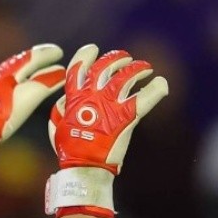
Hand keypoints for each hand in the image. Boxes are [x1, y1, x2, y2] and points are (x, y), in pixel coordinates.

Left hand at [0, 45, 64, 170]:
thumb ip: (45, 82)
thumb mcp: (28, 96)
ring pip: (12, 71)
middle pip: (21, 62)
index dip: (47, 54)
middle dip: (36, 58)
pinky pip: (5, 81)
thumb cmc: (4, 112)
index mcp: (9, 71)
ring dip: (26, 68)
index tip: (59, 52)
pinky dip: (17, 79)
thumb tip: (61, 71)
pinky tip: (17, 85)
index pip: (32, 57)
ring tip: (36, 68)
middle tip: (50, 55)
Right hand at [45, 45, 166, 217]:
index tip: (93, 50)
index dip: (87, 54)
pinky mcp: (127, 117)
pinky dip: (157, 88)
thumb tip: (66, 98)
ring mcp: (110, 105)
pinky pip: (146, 97)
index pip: (79, 66)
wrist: (84, 167)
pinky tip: (161, 83)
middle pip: (105, 66)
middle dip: (116, 58)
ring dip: (137, 68)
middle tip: (125, 58)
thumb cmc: (69, 149)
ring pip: (127, 76)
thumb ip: (61, 108)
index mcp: (74, 97)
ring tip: (144, 67)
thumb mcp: (56, 125)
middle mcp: (92, 96)